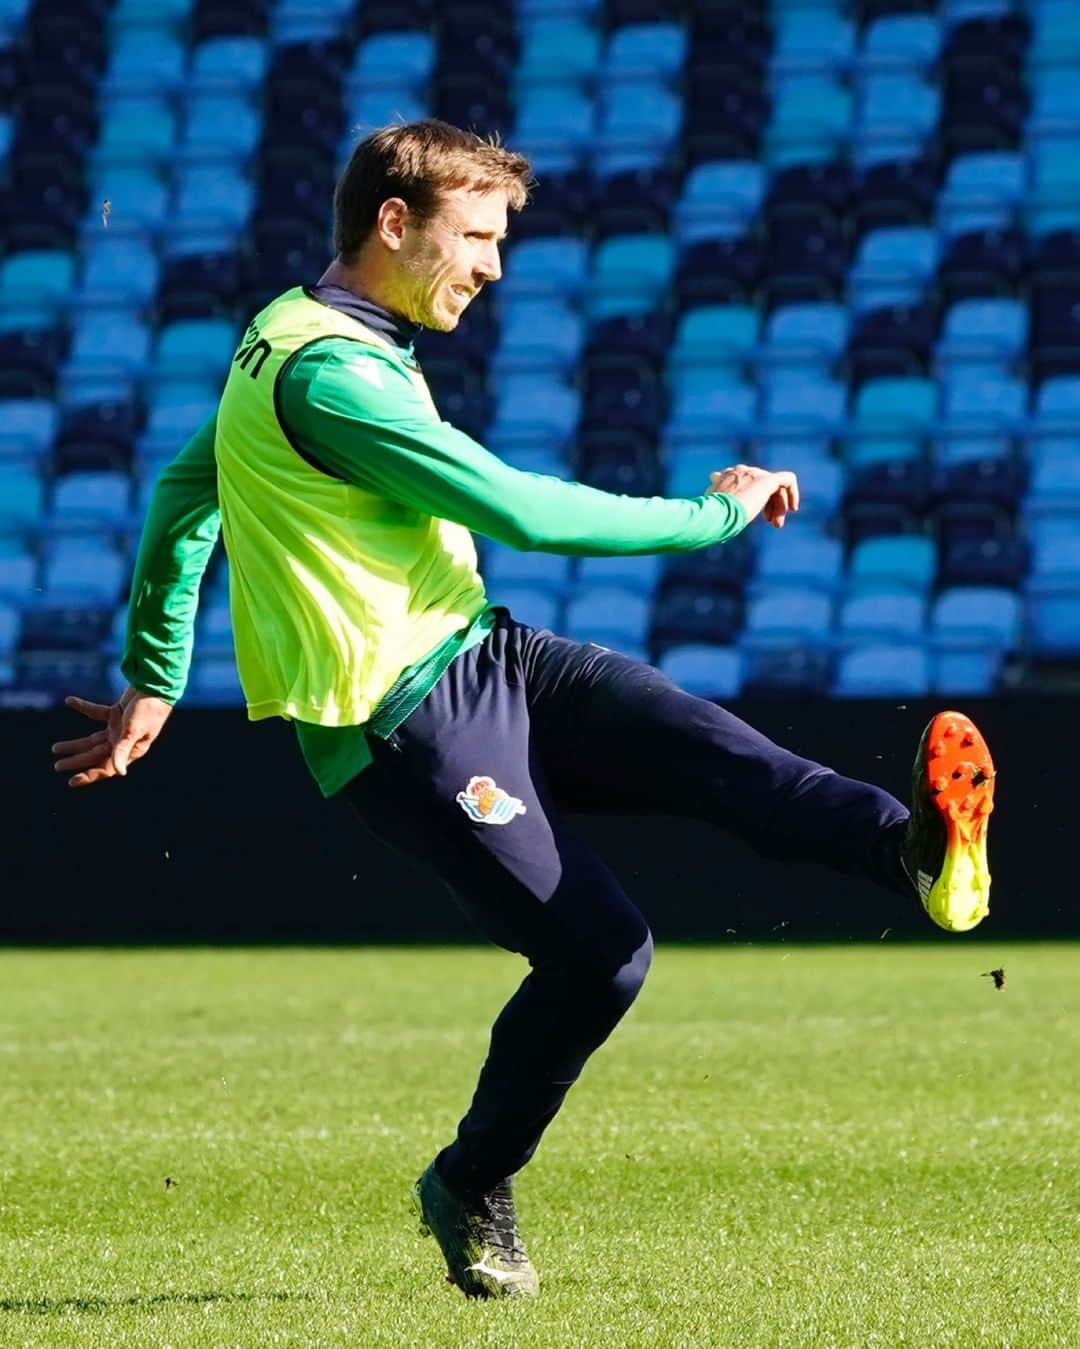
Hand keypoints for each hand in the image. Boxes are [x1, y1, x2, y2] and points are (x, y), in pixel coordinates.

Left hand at [51, 685, 173, 787]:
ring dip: (75, 744)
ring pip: (92, 739)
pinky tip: (70, 701)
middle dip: (76, 760)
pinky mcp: (117, 714)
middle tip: (57, 766)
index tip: (72, 782)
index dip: (89, 776)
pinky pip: (96, 714)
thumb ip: (123, 750)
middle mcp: (123, 742)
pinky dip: (83, 708)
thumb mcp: (133, 730)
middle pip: (95, 755)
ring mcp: (119, 729)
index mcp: (130, 750)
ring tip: (56, 748)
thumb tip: (119, 773)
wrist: (157, 686)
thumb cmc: (149, 710)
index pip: (107, 767)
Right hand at [707, 464, 799, 528]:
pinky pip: (787, 480)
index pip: (746, 482)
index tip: (757, 516)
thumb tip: (711, 491)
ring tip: (776, 524)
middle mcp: (741, 471)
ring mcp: (753, 474)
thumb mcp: (712, 506)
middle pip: (762, 484)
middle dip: (769, 504)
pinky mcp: (766, 480)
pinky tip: (793, 508)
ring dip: (778, 505)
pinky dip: (792, 493)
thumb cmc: (711, 515)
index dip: (754, 498)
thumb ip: (714, 497)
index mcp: (726, 476)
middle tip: (771, 523)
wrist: (715, 513)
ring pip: (774, 486)